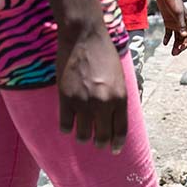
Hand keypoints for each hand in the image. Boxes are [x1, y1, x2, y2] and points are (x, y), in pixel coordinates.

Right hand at [56, 27, 127, 152]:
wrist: (84, 37)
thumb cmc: (104, 54)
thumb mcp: (120, 79)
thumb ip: (118, 99)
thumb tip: (114, 120)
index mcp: (120, 98)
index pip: (120, 131)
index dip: (117, 143)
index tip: (114, 149)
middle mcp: (103, 103)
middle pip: (102, 136)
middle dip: (100, 143)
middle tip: (97, 143)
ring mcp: (84, 102)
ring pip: (83, 135)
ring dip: (83, 137)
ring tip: (81, 135)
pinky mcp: (66, 98)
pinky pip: (65, 124)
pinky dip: (66, 128)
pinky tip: (68, 126)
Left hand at [156, 0, 186, 55]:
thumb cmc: (173, 0)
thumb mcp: (177, 13)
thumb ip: (180, 24)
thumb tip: (184, 34)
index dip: (185, 44)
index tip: (180, 49)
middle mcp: (182, 23)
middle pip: (183, 38)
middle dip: (180, 46)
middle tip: (174, 53)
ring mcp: (175, 22)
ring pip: (177, 37)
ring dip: (175, 44)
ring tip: (172, 52)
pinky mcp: (168, 20)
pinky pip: (169, 32)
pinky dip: (168, 38)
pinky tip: (165, 44)